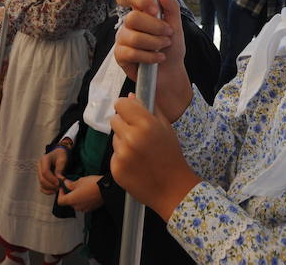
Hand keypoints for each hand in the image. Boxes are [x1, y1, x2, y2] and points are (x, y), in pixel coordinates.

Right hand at [38, 147, 68, 194]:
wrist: (58, 155)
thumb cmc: (61, 156)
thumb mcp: (63, 160)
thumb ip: (60, 169)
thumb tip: (59, 179)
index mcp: (44, 159)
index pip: (45, 172)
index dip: (51, 179)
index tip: (59, 183)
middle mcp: (40, 166)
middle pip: (42, 179)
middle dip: (51, 185)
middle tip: (59, 187)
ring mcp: (39, 172)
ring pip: (41, 184)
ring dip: (49, 189)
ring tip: (58, 189)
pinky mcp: (41, 177)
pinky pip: (41, 186)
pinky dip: (47, 191)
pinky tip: (53, 191)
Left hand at [57, 175, 103, 212]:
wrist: (107, 189)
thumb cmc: (92, 184)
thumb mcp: (80, 181)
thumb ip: (70, 184)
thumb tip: (65, 184)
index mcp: (72, 199)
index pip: (60, 201)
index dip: (60, 194)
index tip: (63, 188)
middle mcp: (77, 206)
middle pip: (68, 202)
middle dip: (69, 194)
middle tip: (73, 186)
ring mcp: (84, 209)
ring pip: (76, 204)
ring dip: (77, 198)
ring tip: (82, 189)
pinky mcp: (91, 209)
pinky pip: (83, 205)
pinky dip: (83, 200)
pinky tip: (88, 193)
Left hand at [110, 95, 199, 220]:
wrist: (172, 188)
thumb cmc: (171, 155)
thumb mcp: (165, 127)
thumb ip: (149, 109)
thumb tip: (131, 96)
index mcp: (146, 124)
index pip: (120, 104)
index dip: (125, 107)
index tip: (129, 112)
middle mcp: (131, 137)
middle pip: (114, 119)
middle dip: (124, 124)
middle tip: (137, 135)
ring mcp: (122, 154)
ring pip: (114, 138)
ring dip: (123, 141)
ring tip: (139, 152)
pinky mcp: (115, 168)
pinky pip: (114, 155)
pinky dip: (121, 157)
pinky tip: (135, 163)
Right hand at [114, 0, 191, 122]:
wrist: (170, 73)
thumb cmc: (172, 48)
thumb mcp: (176, 25)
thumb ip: (171, 7)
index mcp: (141, 11)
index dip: (142, 0)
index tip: (156, 11)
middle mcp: (129, 23)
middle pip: (133, 17)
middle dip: (155, 28)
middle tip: (168, 35)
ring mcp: (123, 39)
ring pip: (134, 37)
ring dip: (154, 44)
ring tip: (163, 48)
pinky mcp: (120, 55)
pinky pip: (131, 53)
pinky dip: (149, 56)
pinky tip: (157, 58)